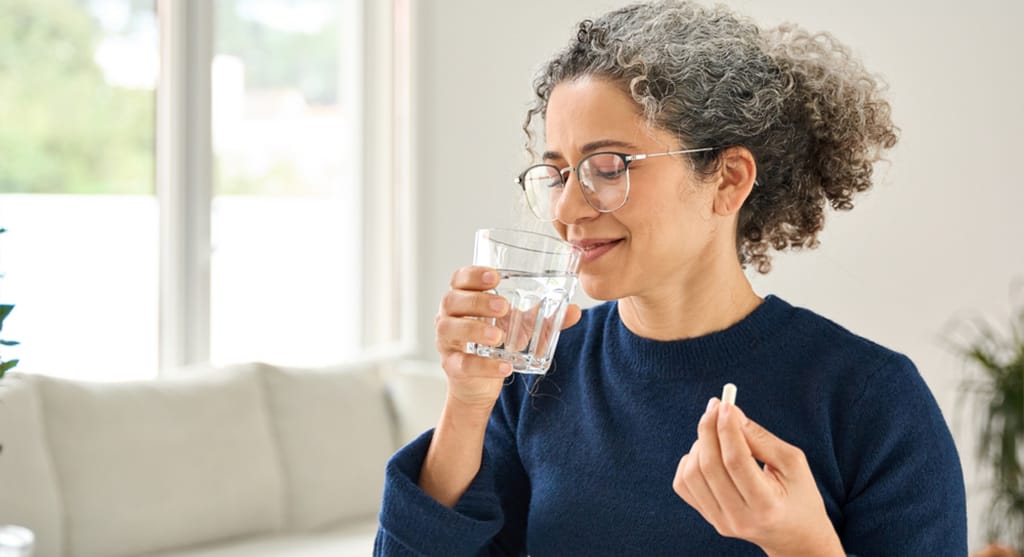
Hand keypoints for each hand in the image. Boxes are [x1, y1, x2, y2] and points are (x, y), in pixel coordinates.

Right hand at [434, 265, 581, 410]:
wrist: (480, 383)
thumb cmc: (497, 343)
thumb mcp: (521, 327)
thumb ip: (544, 317)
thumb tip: (575, 310)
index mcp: (464, 298)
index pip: (460, 278)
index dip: (473, 275)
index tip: (495, 277)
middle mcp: (449, 316)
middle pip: (452, 300)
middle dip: (477, 301)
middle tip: (504, 307)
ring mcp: (447, 342)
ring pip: (450, 328)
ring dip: (475, 329)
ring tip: (498, 336)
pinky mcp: (452, 366)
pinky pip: (463, 363)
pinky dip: (484, 365)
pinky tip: (505, 366)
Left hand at [672, 398, 844, 556]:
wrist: (794, 535)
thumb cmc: (798, 494)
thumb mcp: (792, 462)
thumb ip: (760, 438)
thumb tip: (729, 412)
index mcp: (767, 505)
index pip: (736, 462)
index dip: (727, 429)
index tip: (726, 404)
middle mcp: (740, 518)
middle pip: (710, 466)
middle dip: (709, 430)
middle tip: (715, 407)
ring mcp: (721, 522)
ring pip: (692, 474)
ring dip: (699, 444)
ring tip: (717, 434)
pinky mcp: (709, 519)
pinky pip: (683, 484)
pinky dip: (689, 462)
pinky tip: (707, 454)